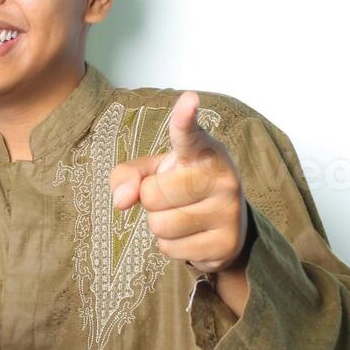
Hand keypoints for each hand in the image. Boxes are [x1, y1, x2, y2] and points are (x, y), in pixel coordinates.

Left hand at [109, 91, 248, 274]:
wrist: (227, 225)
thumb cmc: (184, 188)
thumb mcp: (154, 172)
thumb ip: (128, 174)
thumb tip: (121, 201)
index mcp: (203, 150)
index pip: (189, 133)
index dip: (185, 118)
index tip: (189, 100)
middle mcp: (222, 176)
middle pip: (153, 193)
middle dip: (151, 200)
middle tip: (173, 198)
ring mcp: (228, 210)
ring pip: (160, 225)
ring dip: (160, 226)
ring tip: (182, 216)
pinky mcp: (226, 243)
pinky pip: (170, 249)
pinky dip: (171, 246)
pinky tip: (192, 236)